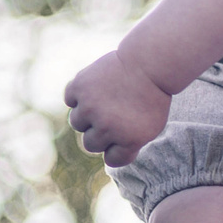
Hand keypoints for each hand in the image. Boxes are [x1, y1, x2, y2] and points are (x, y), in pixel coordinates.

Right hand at [65, 49, 173, 167]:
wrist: (149, 63)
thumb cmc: (152, 96)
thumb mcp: (151, 127)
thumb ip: (129, 145)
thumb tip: (106, 158)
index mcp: (128, 140)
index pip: (111, 159)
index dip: (118, 147)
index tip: (124, 133)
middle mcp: (106, 127)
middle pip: (90, 144)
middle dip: (100, 133)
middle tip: (112, 115)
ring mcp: (90, 107)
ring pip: (77, 123)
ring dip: (87, 115)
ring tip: (103, 101)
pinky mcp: (79, 87)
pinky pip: (70, 100)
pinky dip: (79, 95)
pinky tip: (94, 89)